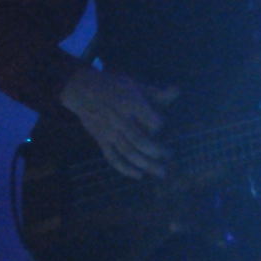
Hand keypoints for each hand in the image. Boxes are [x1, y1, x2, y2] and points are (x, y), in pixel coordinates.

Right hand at [59, 66, 177, 177]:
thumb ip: (156, 93)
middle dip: (156, 151)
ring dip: (145, 164)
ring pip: (128, 152)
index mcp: (131, 103)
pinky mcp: (101, 140)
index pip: (150, 120)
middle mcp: (120, 120)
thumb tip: (178, 91)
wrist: (82, 90)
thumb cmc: (114, 86)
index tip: (160, 125)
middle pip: (140, 140)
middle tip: (169, 156)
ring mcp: (110, 132)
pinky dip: (125, 168)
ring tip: (161, 172)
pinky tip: (139, 175)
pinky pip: (113, 158)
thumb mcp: (135, 85)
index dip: (158, 124)